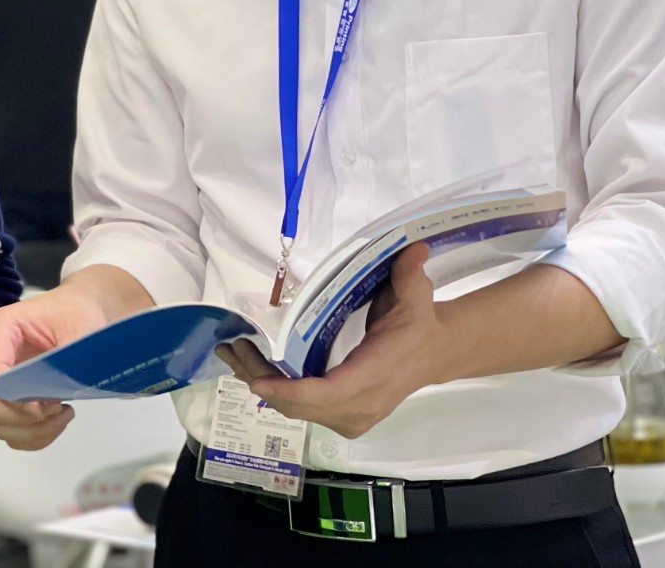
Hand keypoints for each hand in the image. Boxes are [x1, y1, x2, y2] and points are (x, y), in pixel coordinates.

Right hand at [0, 286, 111, 450]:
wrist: (81, 311)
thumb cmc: (77, 312)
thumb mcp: (81, 329)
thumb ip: (68, 359)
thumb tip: (59, 393)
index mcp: (2, 327)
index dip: (13, 397)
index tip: (44, 407)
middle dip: (22, 417)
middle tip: (57, 409)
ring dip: (32, 430)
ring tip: (62, 414)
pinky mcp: (8, 396)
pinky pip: (11, 429)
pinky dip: (34, 435)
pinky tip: (56, 420)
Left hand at [241, 244, 450, 440]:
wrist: (432, 353)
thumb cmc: (418, 323)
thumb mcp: (417, 296)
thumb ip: (410, 275)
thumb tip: (413, 248)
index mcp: (376, 375)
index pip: (331, 393)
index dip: (293, 391)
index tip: (258, 381)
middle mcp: (362, 405)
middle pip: (303, 405)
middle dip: (262, 379)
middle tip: (232, 346)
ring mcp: (352, 417)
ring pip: (297, 409)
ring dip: (262, 384)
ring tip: (233, 352)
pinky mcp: (342, 417)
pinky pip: (302, 408)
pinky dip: (275, 391)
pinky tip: (251, 367)